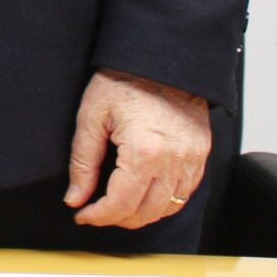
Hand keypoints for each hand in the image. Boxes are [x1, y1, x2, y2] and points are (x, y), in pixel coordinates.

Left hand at [64, 69, 211, 229]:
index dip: (98, 216)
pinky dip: (164, 202)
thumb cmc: (125, 80)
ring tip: (119, 205)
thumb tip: (76, 198)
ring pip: (168, 208)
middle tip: (97, 210)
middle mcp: (173, 161)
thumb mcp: (92, 116)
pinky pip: (185, 193)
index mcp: (144, 151)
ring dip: (142, 214)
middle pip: (146, 213)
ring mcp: (191, 160)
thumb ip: (83, 162)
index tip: (83, 215)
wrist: (162, 58)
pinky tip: (145, 193)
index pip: (121, 204)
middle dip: (117, 218)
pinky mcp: (201, 155)